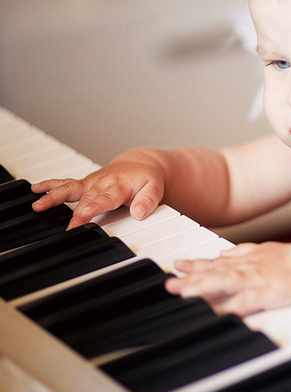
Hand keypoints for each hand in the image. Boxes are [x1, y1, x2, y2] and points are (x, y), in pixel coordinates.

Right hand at [31, 150, 165, 228]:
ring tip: (38, 204)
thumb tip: (139, 213)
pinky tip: (35, 189)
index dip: (92, 208)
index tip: (82, 217)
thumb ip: (148, 201)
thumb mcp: (155, 189)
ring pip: (70, 188)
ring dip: (53, 195)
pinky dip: (50, 185)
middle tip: (64, 227)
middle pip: (85, 199)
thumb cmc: (146, 179)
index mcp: (119, 186)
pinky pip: (66, 183)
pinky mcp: (85, 183)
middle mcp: (102, 183)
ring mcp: (91, 183)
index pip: (104, 199)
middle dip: (74, 212)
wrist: (140, 165)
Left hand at [164, 242, 290, 316]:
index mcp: (245, 261)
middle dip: (190, 279)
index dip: (194, 265)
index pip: (214, 262)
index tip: (176, 266)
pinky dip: (231, 306)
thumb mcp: (264, 250)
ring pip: (224, 282)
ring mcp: (255, 280)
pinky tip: (218, 312)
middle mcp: (245, 269)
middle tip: (170, 284)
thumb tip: (223, 252)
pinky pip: (245, 301)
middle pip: (213, 273)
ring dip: (203, 287)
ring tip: (185, 293)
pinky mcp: (266, 293)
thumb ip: (242, 251)